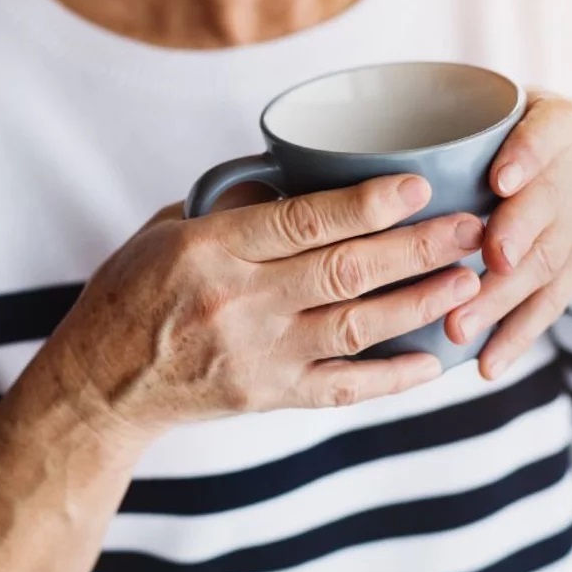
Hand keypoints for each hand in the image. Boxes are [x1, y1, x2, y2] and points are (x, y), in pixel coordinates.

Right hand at [33, 175, 485, 445]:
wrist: (100, 383)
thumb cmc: (132, 292)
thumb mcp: (165, 231)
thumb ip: (232, 208)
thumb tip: (298, 175)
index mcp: (209, 249)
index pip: (301, 221)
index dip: (366, 203)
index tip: (418, 185)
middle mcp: (237, 302)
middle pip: (344, 270)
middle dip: (416, 247)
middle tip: (471, 227)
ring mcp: (255, 355)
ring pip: (355, 327)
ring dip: (418, 303)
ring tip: (468, 280)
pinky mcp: (266, 396)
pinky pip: (342, 388)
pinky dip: (392, 378)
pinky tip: (433, 361)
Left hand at [445, 92, 571, 379]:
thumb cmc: (521, 134)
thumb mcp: (508, 107)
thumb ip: (454, 118)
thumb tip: (347, 138)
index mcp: (554, 128)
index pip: (546, 135)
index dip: (527, 157)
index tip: (501, 179)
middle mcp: (571, 181)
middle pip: (546, 210)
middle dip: (514, 238)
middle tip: (485, 261)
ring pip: (542, 266)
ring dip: (501, 300)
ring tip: (461, 326)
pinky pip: (546, 309)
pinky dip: (516, 339)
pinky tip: (486, 365)